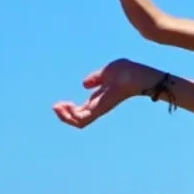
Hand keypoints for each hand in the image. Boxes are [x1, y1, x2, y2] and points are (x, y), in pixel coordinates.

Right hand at [51, 57, 166, 127]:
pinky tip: (66, 105)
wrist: (138, 74)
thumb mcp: (106, 72)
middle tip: (56, 106)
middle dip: (63, 115)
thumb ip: (95, 78)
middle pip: (77, 119)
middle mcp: (98, 107)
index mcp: (98, 100)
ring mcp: (99, 110)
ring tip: (58, 106)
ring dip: (65, 117)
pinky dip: (71, 115)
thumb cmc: (127, 71)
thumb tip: (84, 84)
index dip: (68, 109)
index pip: (81, 111)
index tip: (61, 102)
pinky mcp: (101, 109)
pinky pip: (82, 119)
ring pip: (78, 122)